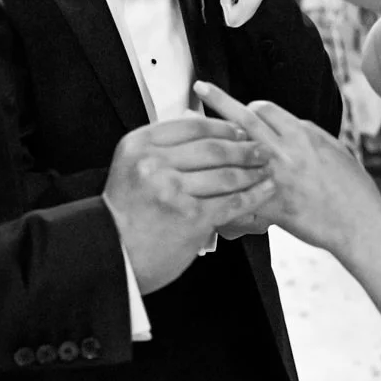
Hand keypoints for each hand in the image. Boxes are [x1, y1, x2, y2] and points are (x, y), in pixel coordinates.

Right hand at [104, 116, 275, 292]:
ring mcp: (173, 191)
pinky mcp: (192, 217)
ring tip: (266, 169)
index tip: (238, 131)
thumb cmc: (125, 213)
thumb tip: (201, 126)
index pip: (190, 126)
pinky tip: (264, 190)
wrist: (114, 253)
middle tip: (261, 149)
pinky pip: (232, 201)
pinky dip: (253, 195)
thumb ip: (161, 149)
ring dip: (252, 171)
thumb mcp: (131, 168)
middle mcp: (153, 164)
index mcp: (138, 146)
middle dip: (243, 148)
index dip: (222, 127)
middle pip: (212, 148)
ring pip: (226, 174)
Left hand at [196, 82, 380, 254]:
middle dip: (219, 100)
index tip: (238, 110)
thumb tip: (292, 126)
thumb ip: (308, 137)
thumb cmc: (353, 190)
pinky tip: (209, 201)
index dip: (247, 107)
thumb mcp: (335, 151)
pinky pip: (240, 198)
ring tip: (191, 142)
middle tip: (200, 87)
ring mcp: (277, 177)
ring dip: (212, 148)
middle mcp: (288, 150)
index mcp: (303, 134)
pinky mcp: (273, 205)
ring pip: (236, 154)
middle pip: (245, 118)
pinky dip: (224, 199)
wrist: (361, 223)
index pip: (265, 108)